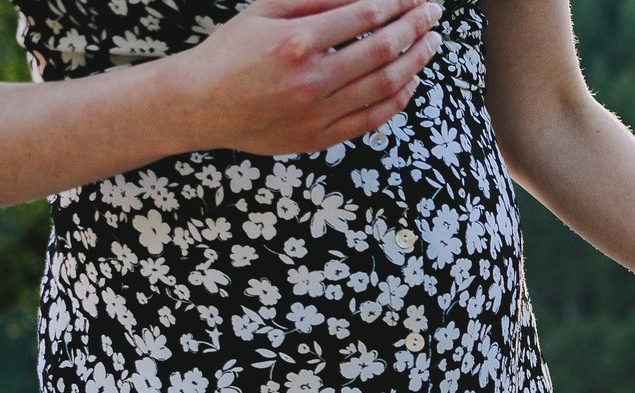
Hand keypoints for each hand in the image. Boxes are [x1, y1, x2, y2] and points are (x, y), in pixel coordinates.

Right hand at [160, 0, 442, 156]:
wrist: (199, 105)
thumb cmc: (230, 52)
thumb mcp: (263, 12)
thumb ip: (313, 0)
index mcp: (296, 42)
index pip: (364, 16)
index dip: (398, 3)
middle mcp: (311, 79)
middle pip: (382, 50)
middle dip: (415, 29)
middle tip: (434, 15)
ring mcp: (319, 112)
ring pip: (385, 86)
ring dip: (415, 62)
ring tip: (431, 44)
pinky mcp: (321, 137)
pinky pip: (373, 118)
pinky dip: (399, 99)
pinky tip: (411, 80)